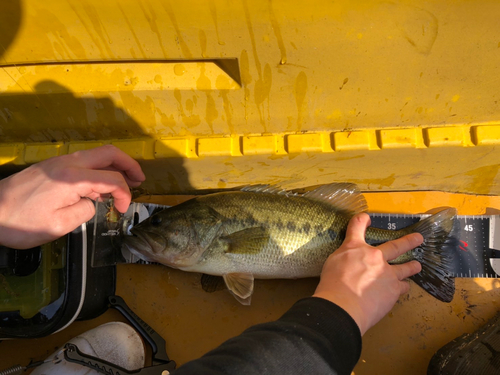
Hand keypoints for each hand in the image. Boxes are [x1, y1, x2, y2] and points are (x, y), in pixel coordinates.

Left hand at [0, 145, 144, 248]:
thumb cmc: (21, 222)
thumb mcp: (59, 225)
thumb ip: (85, 210)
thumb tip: (92, 201)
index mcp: (72, 178)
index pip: (111, 178)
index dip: (124, 194)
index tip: (123, 210)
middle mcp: (68, 163)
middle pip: (109, 153)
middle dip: (129, 165)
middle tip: (140, 180)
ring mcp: (59, 162)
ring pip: (97, 155)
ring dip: (114, 166)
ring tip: (125, 183)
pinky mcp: (53, 167)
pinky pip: (84, 162)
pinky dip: (99, 170)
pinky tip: (100, 188)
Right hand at [313, 213, 422, 334]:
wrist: (344, 304)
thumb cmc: (332, 284)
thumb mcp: (332, 263)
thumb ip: (345, 258)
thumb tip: (350, 261)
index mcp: (354, 247)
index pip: (357, 226)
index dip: (362, 220)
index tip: (367, 218)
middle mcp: (374, 256)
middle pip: (394, 246)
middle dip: (407, 241)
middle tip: (418, 238)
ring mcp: (387, 272)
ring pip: (404, 268)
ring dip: (411, 266)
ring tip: (417, 265)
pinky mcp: (394, 289)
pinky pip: (403, 287)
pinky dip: (403, 287)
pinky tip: (403, 288)